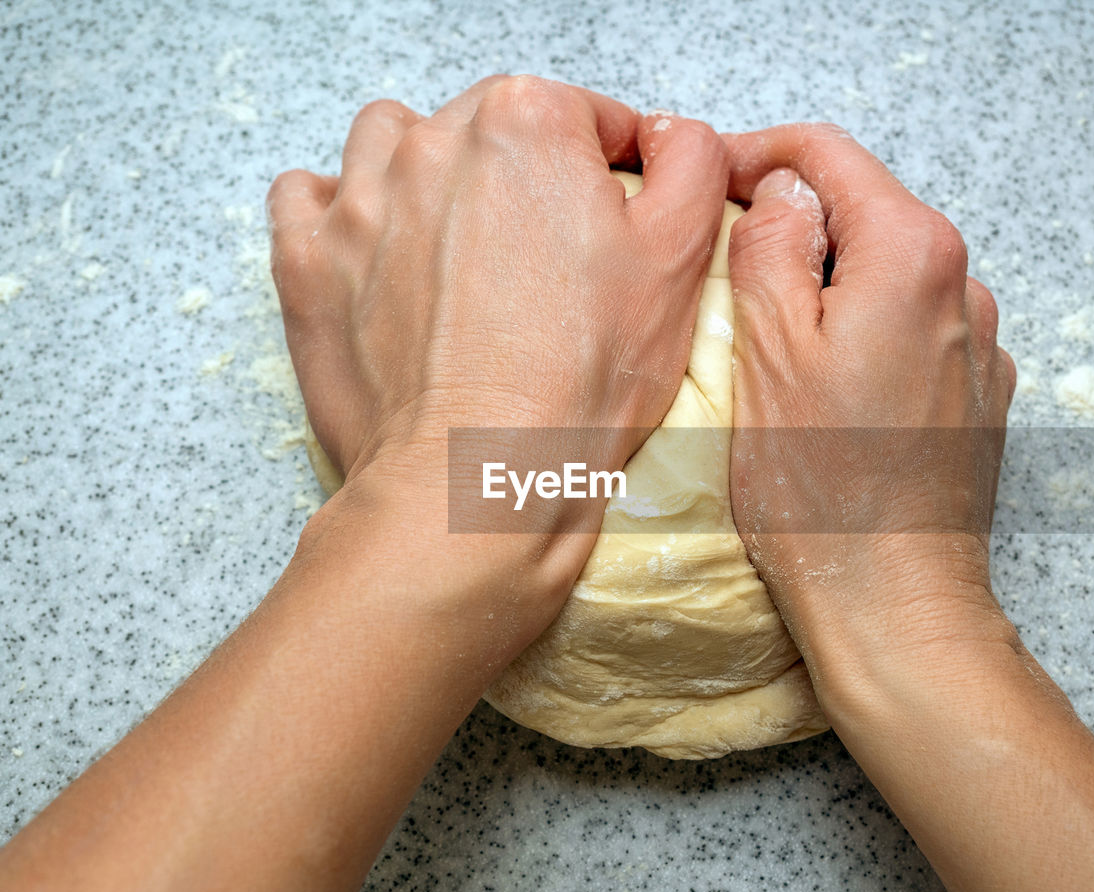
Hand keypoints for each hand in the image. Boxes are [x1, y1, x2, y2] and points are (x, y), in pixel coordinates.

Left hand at [268, 76, 728, 648]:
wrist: (475, 483)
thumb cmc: (577, 383)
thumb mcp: (679, 264)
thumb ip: (693, 168)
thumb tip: (672, 137)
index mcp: (526, 124)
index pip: (584, 114)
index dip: (612, 168)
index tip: (613, 221)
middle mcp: (431, 142)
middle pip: (490, 126)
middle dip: (523, 173)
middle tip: (545, 252)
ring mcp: (358, 200)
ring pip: (391, 142)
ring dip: (426, 174)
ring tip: (457, 245)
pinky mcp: (308, 261)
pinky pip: (308, 194)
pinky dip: (339, 210)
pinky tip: (377, 252)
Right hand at [722, 123, 1016, 673]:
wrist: (895, 602)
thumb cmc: (821, 491)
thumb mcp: (766, 350)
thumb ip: (770, 245)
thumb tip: (778, 193)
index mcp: (911, 255)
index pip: (828, 155)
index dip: (757, 154)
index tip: (709, 180)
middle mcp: (963, 286)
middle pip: (864, 210)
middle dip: (791, 221)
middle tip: (722, 260)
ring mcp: (977, 343)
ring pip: (885, 271)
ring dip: (826, 279)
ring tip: (767, 330)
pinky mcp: (976, 392)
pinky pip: (911, 327)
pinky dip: (862, 328)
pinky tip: (823, 381)